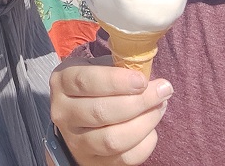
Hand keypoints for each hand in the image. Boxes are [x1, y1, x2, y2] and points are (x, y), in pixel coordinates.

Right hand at [50, 55, 172, 164]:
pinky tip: (151, 129)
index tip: (142, 79)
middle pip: (101, 112)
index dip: (116, 81)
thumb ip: (118, 68)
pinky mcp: (92, 162)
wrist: (76, 120)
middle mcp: (63, 113)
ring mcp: (76, 142)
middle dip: (138, 102)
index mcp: (62, 83)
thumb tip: (152, 77)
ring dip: (144, 123)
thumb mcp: (95, 68)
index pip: (86, 82)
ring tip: (160, 107)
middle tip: (162, 91)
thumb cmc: (93, 87)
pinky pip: (124, 159)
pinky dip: (145, 144)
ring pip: (113, 139)